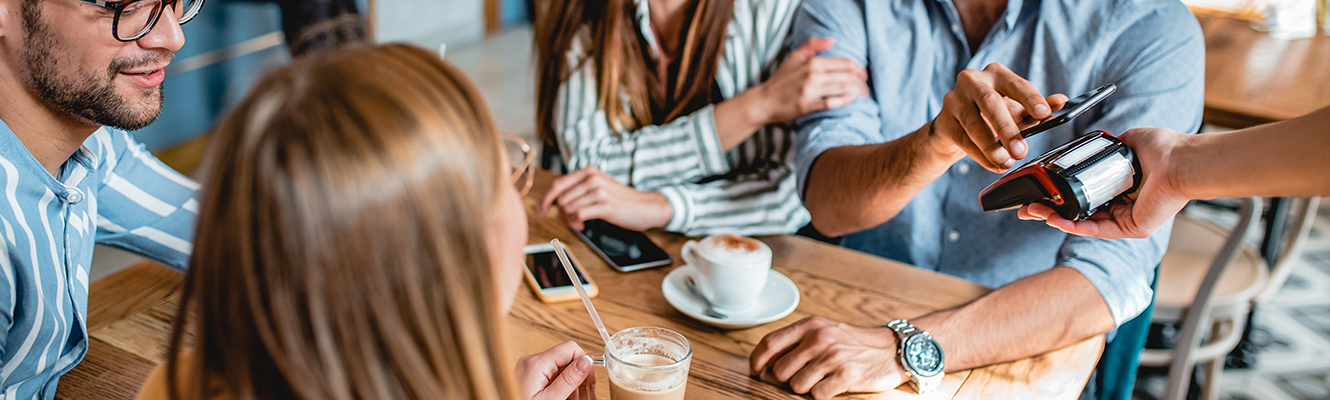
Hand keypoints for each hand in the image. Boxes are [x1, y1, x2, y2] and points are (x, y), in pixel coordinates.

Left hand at [516, 341, 596, 399]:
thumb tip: (586, 361)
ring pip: (560, 370)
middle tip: (589, 395)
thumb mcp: (551, 399)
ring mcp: (528, 370)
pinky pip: (551, 377)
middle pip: (566, 360)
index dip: (584, 362)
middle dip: (580, 378)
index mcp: (535, 363)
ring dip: (573, 385)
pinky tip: (566, 399)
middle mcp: (530, 362)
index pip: (570, 348)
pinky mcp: (528, 378)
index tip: (591, 380)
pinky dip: (561, 388)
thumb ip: (569, 379)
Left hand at [539, 166, 671, 230]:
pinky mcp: (605, 205)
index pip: (557, 185)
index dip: (545, 200)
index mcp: (588, 171)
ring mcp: (599, 190)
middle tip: (570, 221)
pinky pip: (577, 215)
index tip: (541, 211)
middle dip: (560, 214)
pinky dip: (576, 223)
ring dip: (569, 220)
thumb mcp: (598, 187)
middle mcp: (592, 178)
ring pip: (567, 208)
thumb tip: (554, 203)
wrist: (646, 207)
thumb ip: (577, 190)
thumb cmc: (620, 200)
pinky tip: (583, 225)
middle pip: (560, 199)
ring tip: (579, 223)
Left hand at [749, 316, 905, 399]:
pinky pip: (817, 395)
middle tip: (801, 377)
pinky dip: (822, 395)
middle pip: (780, 370)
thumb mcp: (822, 330)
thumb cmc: (850, 342)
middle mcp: (819, 338)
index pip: (770, 343)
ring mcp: (833, 356)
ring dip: (805, 388)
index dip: (757, 361)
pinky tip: (832, 386)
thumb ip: (795, 340)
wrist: (890, 349)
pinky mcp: (846, 375)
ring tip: (821, 379)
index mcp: (810, 325)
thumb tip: (764, 360)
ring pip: (796, 385)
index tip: (756, 372)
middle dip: (786, 380)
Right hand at [753, 37, 868, 123]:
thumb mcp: (794, 57)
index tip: (864, 74)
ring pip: (842, 89)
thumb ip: (812, 45)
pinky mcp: (807, 106)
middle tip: (866, 86)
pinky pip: (831, 103)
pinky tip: (850, 100)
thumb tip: (832, 40)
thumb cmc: (781, 79)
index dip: (859, 68)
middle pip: (847, 76)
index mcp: (812, 62)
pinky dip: (844, 101)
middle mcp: (812, 75)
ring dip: (857, 91)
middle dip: (861, 81)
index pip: (844, 63)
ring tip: (863, 94)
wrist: (764, 101)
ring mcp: (810, 91)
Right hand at [931, 63, 1067, 171]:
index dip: (1031, 99)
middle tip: (1021, 150)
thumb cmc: (989, 116)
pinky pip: (962, 139)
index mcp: (995, 74)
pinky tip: (993, 164)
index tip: (1045, 114)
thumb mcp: (1017, 111)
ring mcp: (954, 99)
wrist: (955, 130)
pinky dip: (980, 155)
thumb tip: (1061, 102)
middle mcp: (971, 80)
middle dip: (1007, 128)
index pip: (1016, 84)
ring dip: (991, 147)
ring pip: (973, 123)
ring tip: (1006, 161)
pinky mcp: (943, 121)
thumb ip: (1038, 107)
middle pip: (990, 102)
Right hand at [1019, 127, 1189, 238]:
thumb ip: (1107, 146)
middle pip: (1077, 212)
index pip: (1083, 195)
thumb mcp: (1127, 141)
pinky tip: (1053, 218)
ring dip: (1053, 218)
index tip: (1040, 192)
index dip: (1060, 195)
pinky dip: (1071, 225)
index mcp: (1120, 187)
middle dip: (1049, 211)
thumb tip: (1090, 144)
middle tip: (1027, 209)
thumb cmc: (1164, 149)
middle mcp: (1121, 205)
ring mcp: (1125, 219)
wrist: (1181, 161)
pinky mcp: (1130, 228)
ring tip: (1032, 212)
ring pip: (1081, 223)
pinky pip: (1094, 229)